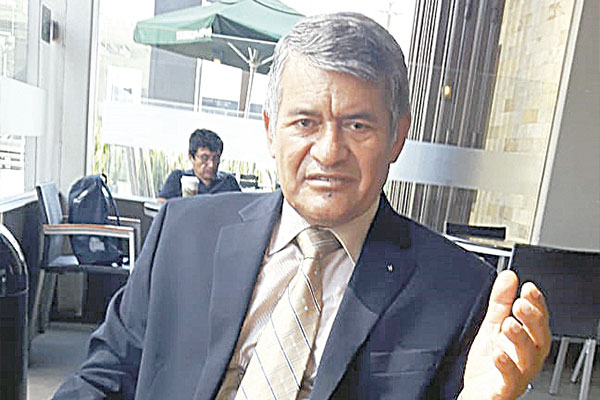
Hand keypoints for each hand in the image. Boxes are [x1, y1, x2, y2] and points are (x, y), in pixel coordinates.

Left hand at [461, 270, 550, 398]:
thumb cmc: (489, 362)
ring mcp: (519, 375)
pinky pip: (510, 380)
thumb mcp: (492, 326)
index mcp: (528, 341)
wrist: (476, 392)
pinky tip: (498, 353)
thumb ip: (500, 302)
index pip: (539, 320)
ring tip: (509, 323)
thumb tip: (509, 276)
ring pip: (528, 358)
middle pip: (539, 338)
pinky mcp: (505, 389)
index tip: (528, 288)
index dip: (537, 304)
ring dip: (520, 339)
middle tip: (521, 304)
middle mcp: (528, 358)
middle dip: (533, 319)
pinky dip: (506, 367)